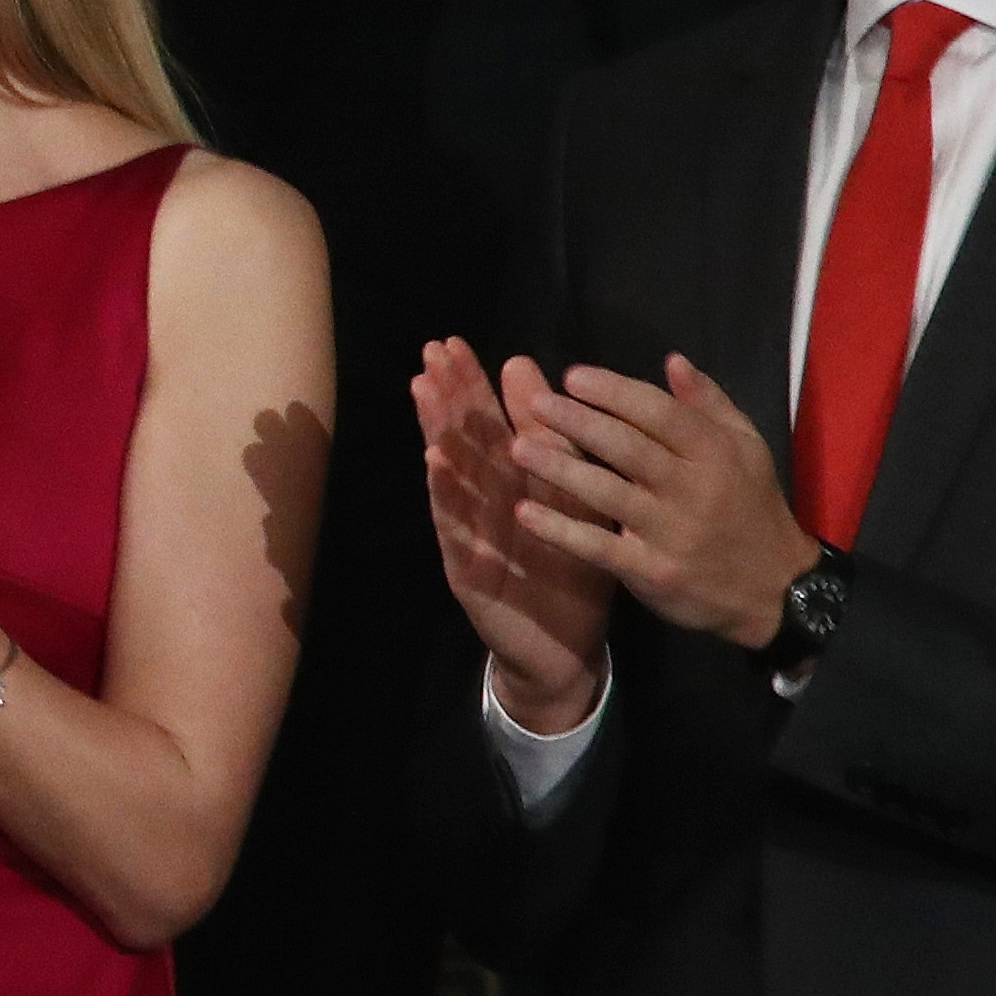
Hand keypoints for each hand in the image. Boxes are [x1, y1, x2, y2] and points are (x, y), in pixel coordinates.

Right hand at [415, 339, 612, 730]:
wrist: (564, 651)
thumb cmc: (569, 575)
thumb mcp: (571, 507)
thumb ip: (555, 451)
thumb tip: (539, 386)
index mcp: (513, 491)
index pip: (488, 429)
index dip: (471, 386)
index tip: (456, 344)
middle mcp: (484, 508)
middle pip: (464, 444)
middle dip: (448, 396)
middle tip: (432, 351)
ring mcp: (471, 538)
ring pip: (453, 477)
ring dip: (437, 431)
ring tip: (423, 389)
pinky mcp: (467, 571)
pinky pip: (456, 528)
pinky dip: (446, 494)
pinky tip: (435, 463)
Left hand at [507, 353, 821, 649]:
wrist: (778, 592)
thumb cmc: (753, 509)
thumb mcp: (747, 449)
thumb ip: (708, 403)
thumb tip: (672, 360)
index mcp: (714, 453)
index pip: (659, 413)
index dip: (614, 391)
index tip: (572, 376)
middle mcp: (692, 489)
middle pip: (627, 447)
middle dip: (578, 422)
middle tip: (536, 403)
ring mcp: (671, 533)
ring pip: (607, 492)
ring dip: (559, 468)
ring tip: (518, 447)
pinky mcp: (652, 572)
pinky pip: (599, 547)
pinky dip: (561, 530)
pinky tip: (525, 512)